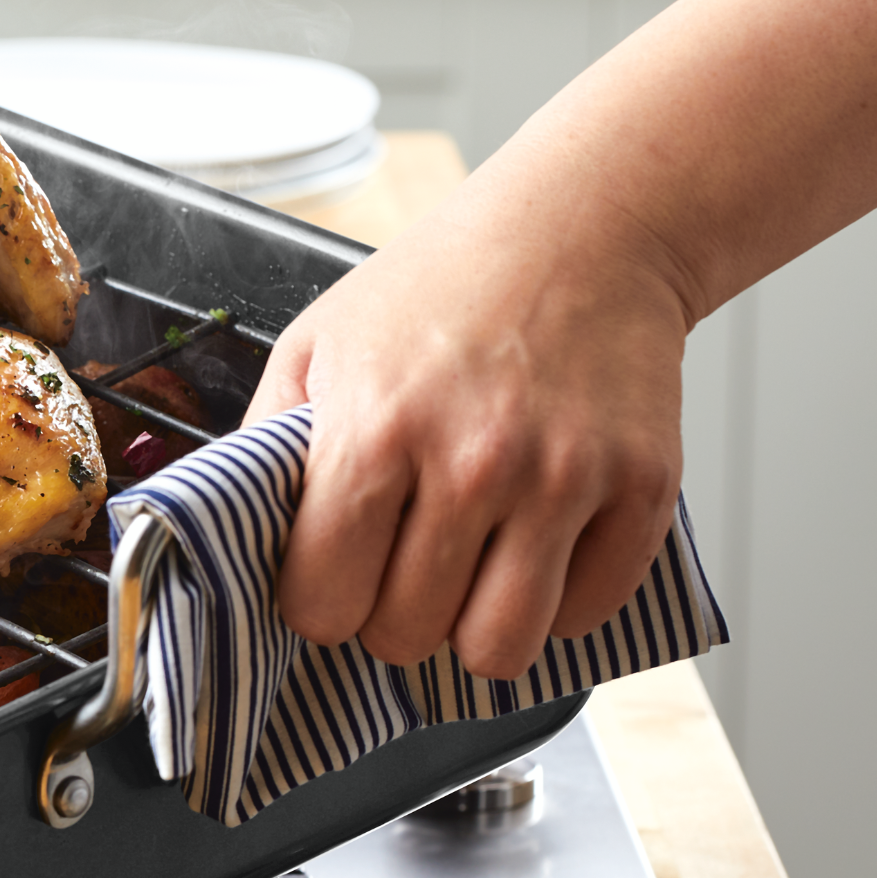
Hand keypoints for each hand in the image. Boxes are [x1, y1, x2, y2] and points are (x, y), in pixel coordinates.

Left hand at [246, 197, 693, 678]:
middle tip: (401, 566)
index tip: (331, 577)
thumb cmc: (440, 287)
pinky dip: (557, 603)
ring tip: (465, 578)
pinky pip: (587, 614)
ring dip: (472, 632)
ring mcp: (564, 480)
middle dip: (390, 617)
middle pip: (406, 636)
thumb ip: (267, 445)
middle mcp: (472, 463)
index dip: (317, 603)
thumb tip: (235, 535)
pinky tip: (535, 552)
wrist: (583, 227)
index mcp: (376, 431)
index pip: (323, 603)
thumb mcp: (318, 344)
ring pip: (499, 650)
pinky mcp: (641, 489)